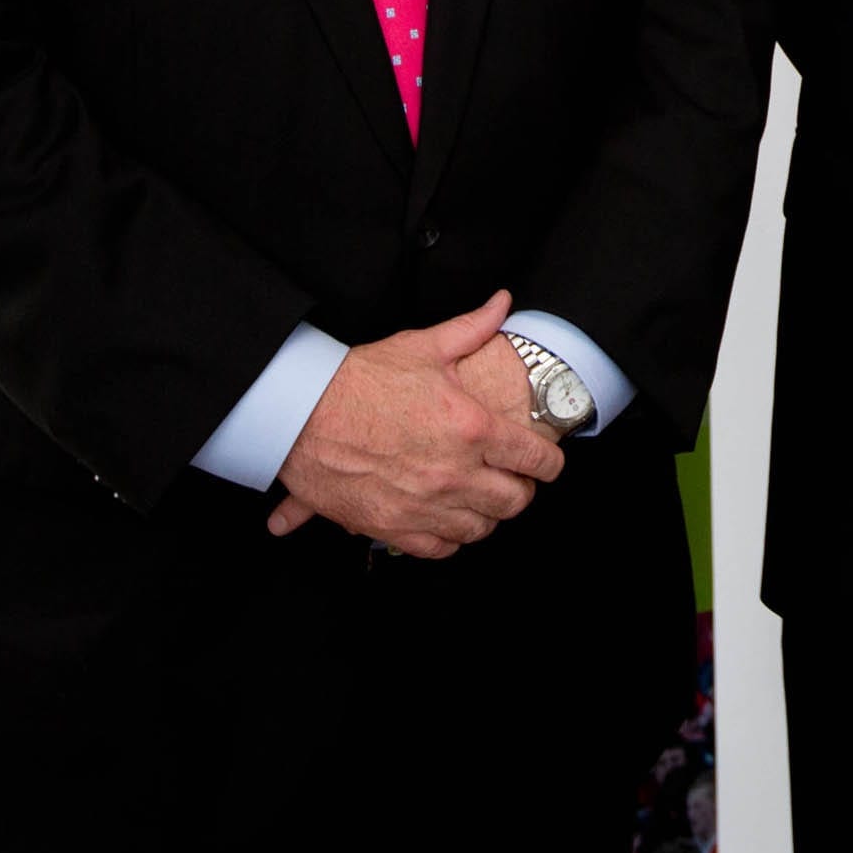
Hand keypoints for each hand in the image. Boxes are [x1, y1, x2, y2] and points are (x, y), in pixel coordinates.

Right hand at [266, 291, 563, 557]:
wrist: (302, 415)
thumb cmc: (361, 380)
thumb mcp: (422, 347)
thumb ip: (472, 328)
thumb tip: (502, 303)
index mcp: (472, 428)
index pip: (535, 458)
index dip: (550, 462)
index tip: (549, 462)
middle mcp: (455, 473)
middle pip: (515, 500)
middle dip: (522, 490)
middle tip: (513, 478)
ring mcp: (425, 506)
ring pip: (481, 528)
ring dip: (487, 514)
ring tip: (481, 497)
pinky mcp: (394, 528)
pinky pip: (442, 548)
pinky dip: (451, 537)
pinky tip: (448, 519)